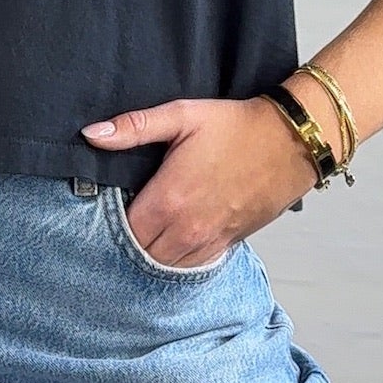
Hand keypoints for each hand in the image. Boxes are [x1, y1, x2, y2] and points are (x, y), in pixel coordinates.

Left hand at [79, 96, 316, 269]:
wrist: (291, 142)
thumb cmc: (236, 126)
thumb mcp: (182, 115)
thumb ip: (134, 127)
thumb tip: (92, 135)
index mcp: (169, 198)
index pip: (122, 231)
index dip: (110, 223)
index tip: (109, 208)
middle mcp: (186, 228)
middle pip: (140, 254)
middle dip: (128, 242)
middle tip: (124, 221)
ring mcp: (209, 240)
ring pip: (165, 267)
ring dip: (151, 254)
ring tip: (146, 233)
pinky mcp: (228, 244)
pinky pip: (193, 267)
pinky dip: (178, 260)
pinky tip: (171, 243)